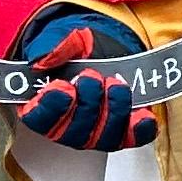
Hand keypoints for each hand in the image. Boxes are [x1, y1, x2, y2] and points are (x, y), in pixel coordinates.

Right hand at [16, 22, 156, 150]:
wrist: (102, 49)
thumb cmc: (75, 51)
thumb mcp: (62, 41)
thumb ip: (52, 49)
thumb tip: (42, 61)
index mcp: (41, 108)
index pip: (39, 120)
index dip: (51, 107)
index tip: (63, 87)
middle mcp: (67, 129)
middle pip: (74, 133)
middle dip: (86, 104)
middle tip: (92, 76)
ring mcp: (96, 134)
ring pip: (103, 138)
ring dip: (112, 110)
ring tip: (115, 83)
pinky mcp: (123, 133)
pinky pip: (133, 139)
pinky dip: (139, 128)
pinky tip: (142, 114)